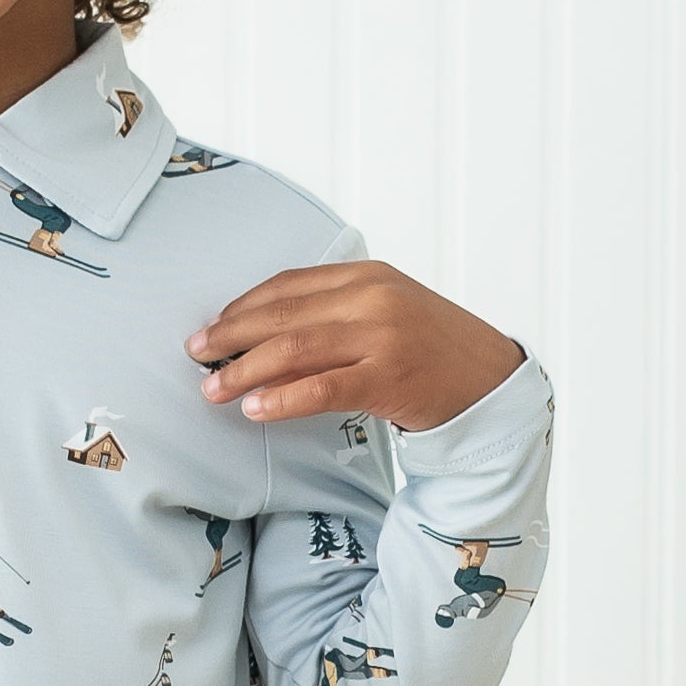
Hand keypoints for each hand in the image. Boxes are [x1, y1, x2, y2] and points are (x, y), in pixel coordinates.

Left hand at [187, 260, 527, 433]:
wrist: (490, 380)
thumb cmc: (430, 351)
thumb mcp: (384, 311)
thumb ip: (333, 312)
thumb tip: (262, 334)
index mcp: (366, 275)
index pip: (288, 285)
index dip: (241, 306)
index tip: (209, 327)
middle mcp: (373, 298)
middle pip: (283, 314)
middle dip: (231, 335)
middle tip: (195, 355)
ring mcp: (383, 337)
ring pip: (296, 349)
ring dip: (246, 369)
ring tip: (213, 387)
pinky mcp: (390, 378)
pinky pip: (324, 387)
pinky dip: (284, 398)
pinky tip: (255, 409)